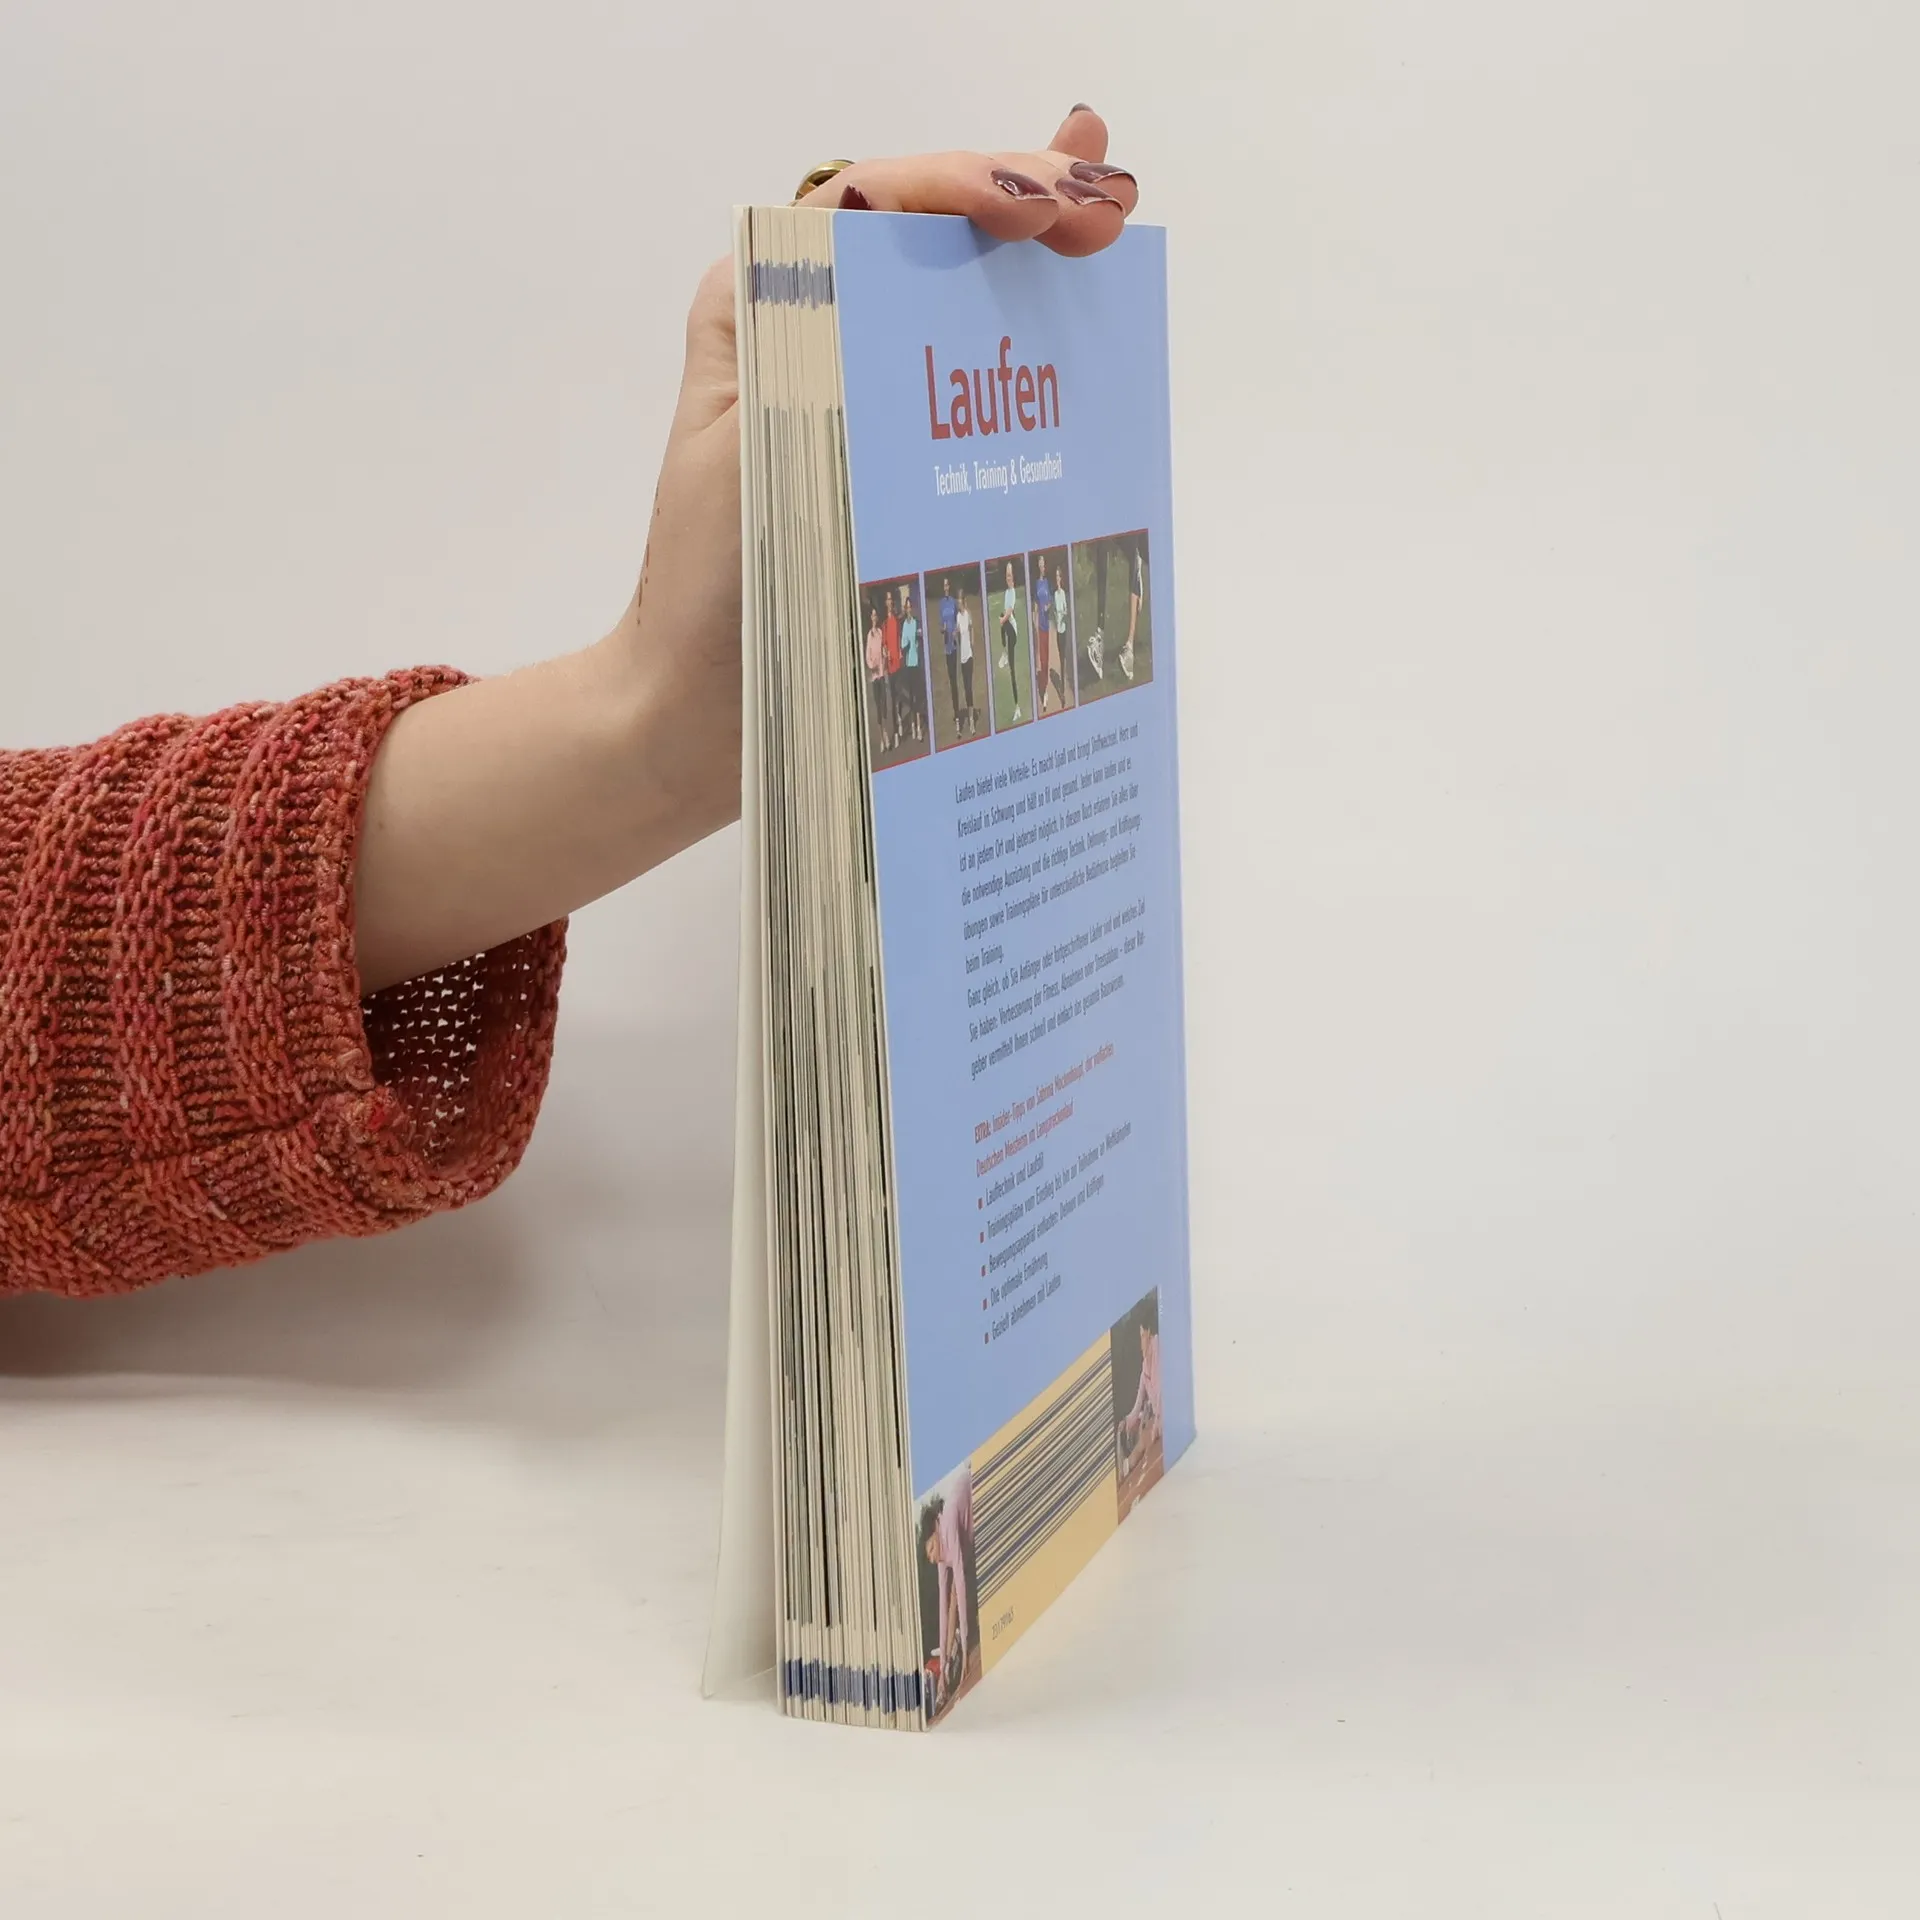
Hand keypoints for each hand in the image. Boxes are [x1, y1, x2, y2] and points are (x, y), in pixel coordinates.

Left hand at [603, 107, 1139, 844]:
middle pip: (928, 240)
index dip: (970, 185)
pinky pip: (961, 395)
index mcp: (764, 309)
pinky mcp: (884, 462)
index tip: (1043, 203)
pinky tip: (1083, 337)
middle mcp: (809, 338)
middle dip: (1023, 205)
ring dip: (1034, 269)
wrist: (697, 714)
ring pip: (953, 305)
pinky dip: (1023, 364)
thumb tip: (902, 234)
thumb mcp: (762, 447)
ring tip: (1106, 231)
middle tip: (1108, 206)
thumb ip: (820, 341)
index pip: (877, 204)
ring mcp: (853, 399)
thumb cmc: (711, 593)